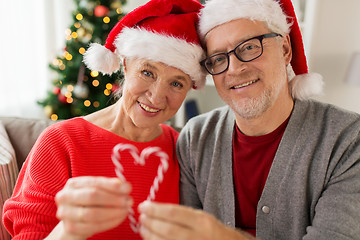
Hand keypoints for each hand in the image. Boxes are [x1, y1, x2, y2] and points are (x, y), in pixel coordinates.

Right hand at [53, 176, 132, 239]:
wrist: (74, 221)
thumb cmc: (88, 203)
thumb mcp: (97, 190)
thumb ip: (109, 186)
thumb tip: (124, 186)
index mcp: (73, 184)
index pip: (94, 182)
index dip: (112, 186)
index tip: (128, 188)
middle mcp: (65, 197)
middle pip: (92, 196)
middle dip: (114, 199)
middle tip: (129, 201)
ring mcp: (65, 213)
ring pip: (93, 213)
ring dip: (114, 212)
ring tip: (126, 210)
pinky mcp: (70, 228)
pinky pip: (93, 226)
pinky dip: (109, 223)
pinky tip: (119, 219)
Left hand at [137, 201, 255, 239]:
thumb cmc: (213, 232)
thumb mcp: (203, 218)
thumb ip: (183, 215)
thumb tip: (156, 211)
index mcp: (203, 221)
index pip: (173, 212)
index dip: (155, 209)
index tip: (143, 206)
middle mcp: (199, 236)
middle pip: (168, 229)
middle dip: (151, 223)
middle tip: (141, 218)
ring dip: (151, 236)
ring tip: (143, 229)